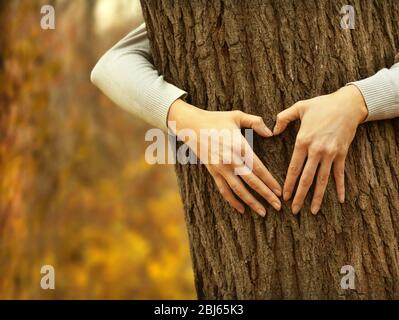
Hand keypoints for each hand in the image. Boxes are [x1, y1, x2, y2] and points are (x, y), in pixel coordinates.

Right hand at [168, 99, 281, 216]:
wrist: (191, 125)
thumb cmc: (216, 119)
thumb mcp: (237, 115)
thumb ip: (256, 122)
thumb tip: (271, 132)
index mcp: (239, 146)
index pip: (258, 168)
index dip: (270, 181)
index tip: (279, 191)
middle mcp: (231, 159)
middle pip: (252, 182)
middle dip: (266, 195)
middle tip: (278, 207)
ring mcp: (220, 168)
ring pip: (238, 190)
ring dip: (251, 202)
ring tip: (262, 213)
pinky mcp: (212, 172)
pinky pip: (223, 190)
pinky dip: (232, 201)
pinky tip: (241, 209)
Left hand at [273, 85, 367, 214]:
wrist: (348, 104)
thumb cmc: (322, 105)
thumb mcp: (299, 107)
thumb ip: (283, 118)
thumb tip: (272, 130)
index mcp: (303, 141)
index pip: (294, 168)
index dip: (289, 184)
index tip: (284, 196)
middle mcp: (316, 150)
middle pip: (306, 178)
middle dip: (300, 196)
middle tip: (294, 211)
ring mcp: (330, 154)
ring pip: (322, 180)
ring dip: (317, 197)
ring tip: (313, 211)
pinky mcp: (342, 154)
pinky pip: (340, 174)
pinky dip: (339, 187)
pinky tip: (339, 199)